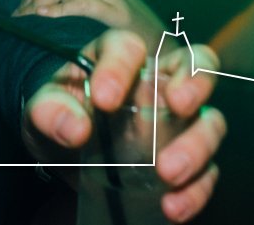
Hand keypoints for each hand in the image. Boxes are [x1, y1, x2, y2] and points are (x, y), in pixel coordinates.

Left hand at [22, 30, 226, 222]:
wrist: (64, 149)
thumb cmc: (59, 112)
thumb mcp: (44, 107)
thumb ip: (50, 110)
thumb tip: (74, 129)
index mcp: (119, 56)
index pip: (128, 47)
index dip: (121, 67)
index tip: (104, 99)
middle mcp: (158, 81)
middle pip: (197, 67)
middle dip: (195, 83)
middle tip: (179, 107)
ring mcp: (178, 119)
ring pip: (209, 120)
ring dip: (198, 145)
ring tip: (168, 172)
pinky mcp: (185, 156)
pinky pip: (205, 170)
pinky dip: (197, 189)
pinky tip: (174, 206)